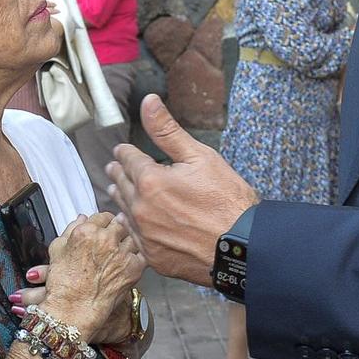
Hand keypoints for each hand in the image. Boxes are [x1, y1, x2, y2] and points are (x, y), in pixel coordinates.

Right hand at [34, 215, 141, 343]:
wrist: (73, 310)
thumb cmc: (63, 285)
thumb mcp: (57, 251)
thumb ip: (70, 229)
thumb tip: (82, 218)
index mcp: (86, 232)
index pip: (103, 216)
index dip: (103, 223)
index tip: (104, 229)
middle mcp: (106, 240)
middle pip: (121, 223)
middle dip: (117, 230)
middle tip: (113, 240)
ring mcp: (121, 254)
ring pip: (133, 237)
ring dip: (128, 242)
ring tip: (120, 253)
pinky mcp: (134, 268)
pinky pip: (142, 255)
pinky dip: (137, 258)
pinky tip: (127, 264)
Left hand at [106, 95, 257, 288]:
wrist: (243, 248)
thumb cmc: (227, 200)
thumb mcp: (200, 157)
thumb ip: (167, 130)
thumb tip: (148, 101)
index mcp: (149, 181)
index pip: (127, 159)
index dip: (125, 151)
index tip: (123, 150)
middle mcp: (141, 209)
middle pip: (121, 184)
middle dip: (119, 172)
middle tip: (115, 167)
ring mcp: (145, 236)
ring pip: (123, 211)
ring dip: (122, 197)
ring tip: (120, 189)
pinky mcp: (153, 257)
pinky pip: (133, 237)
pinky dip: (132, 226)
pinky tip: (134, 221)